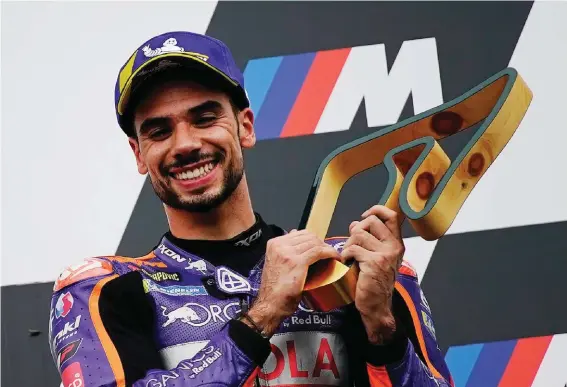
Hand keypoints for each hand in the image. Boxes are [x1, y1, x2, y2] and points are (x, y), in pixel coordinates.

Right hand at [246, 230, 339, 336]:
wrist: (269, 305)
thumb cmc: (274, 289)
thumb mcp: (276, 264)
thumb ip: (285, 250)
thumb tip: (295, 235)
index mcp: (274, 244)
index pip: (300, 233)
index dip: (314, 240)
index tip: (321, 248)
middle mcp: (280, 245)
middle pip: (309, 236)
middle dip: (322, 244)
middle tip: (329, 254)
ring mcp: (288, 253)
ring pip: (315, 243)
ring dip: (327, 248)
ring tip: (334, 257)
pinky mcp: (297, 262)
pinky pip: (319, 252)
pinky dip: (330, 253)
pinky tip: (335, 258)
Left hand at [339, 205, 404, 343]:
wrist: (376, 306)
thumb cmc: (373, 282)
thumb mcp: (374, 257)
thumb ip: (367, 239)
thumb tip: (355, 223)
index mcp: (396, 243)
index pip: (391, 215)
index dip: (376, 210)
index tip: (364, 216)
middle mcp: (394, 247)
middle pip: (371, 221)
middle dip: (356, 230)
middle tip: (353, 244)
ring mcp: (385, 255)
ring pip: (359, 234)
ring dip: (348, 244)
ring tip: (349, 256)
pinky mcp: (374, 263)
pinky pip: (353, 248)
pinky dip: (345, 254)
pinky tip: (347, 263)